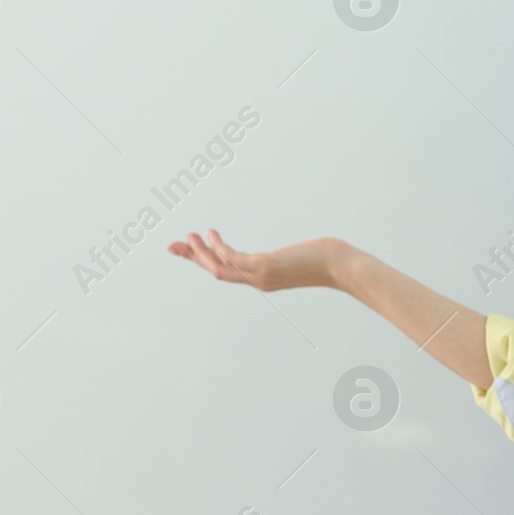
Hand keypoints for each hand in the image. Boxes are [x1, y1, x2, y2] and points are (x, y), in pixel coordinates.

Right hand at [167, 229, 343, 291]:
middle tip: (171, 246)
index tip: (190, 249)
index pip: (227, 271)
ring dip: (199, 254)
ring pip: (219, 269)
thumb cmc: (328, 260)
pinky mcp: (264, 267)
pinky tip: (210, 233)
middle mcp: (258, 280)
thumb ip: (294, 257)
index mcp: (263, 278)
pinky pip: (232, 259)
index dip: (206, 261)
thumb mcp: (303, 256)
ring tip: (187, 237)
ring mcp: (259, 276)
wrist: (342, 268)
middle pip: (215, 272)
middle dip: (192, 258)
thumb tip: (304, 251)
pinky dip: (218, 247)